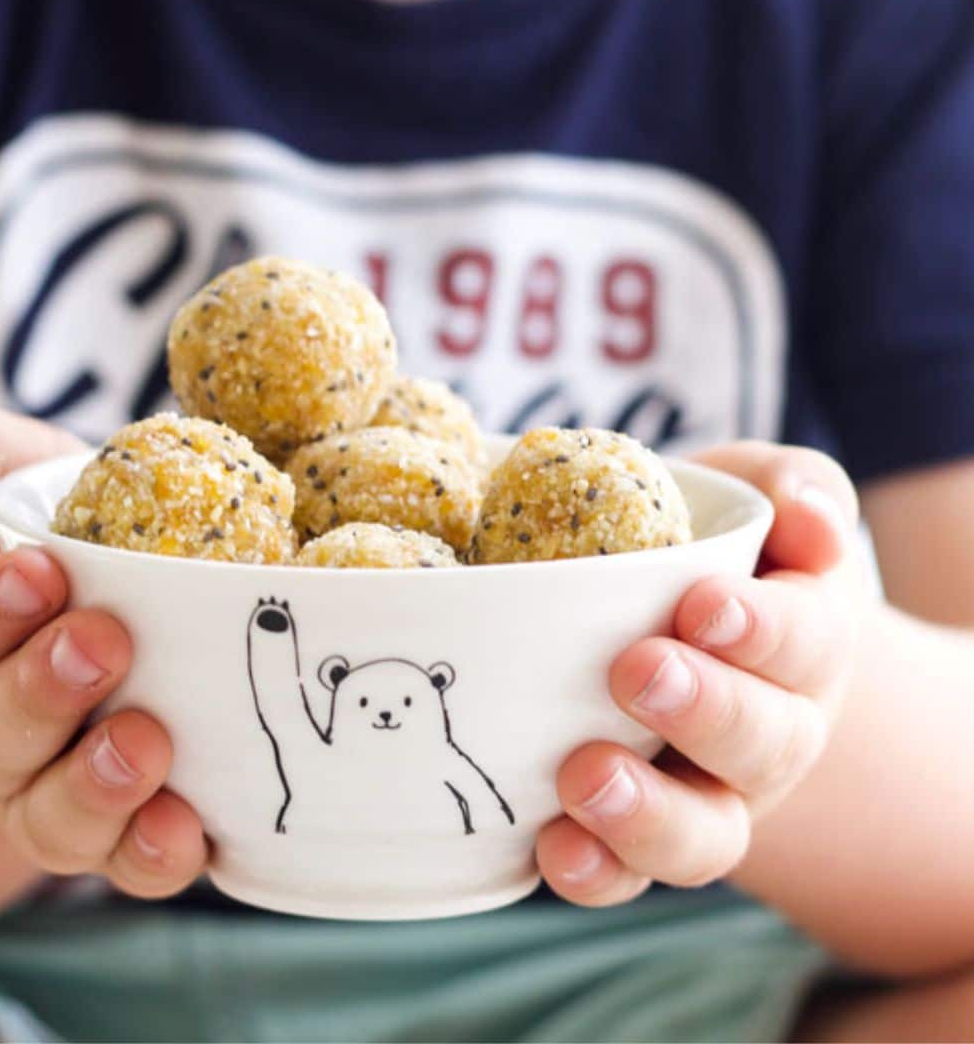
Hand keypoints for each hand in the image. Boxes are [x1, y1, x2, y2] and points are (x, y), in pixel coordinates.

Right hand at [0, 397, 206, 897]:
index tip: (41, 570)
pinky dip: (153, 853)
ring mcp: (49, 789)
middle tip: (104, 640)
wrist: (103, 605)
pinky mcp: (120, 825)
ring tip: (146, 741)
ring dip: (95, 784)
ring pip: (50, 816)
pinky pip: (126, 860)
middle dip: (41, 691)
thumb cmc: (53, 534)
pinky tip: (191, 830)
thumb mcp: (5, 474)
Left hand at [537, 442, 861, 904]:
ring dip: (648, 815)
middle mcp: (770, 731)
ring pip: (705, 832)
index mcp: (802, 642)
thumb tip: (810, 518)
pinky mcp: (642, 833)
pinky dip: (595, 870)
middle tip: (637, 670)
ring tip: (586, 778)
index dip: (762, 629)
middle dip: (705, 710)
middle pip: (763, 742)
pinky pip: (628, 873)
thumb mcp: (753, 497)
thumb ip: (794, 489)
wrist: (687, 628)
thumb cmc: (717, 553)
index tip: (703, 606)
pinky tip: (551, 846)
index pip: (805, 641)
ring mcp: (709, 793)